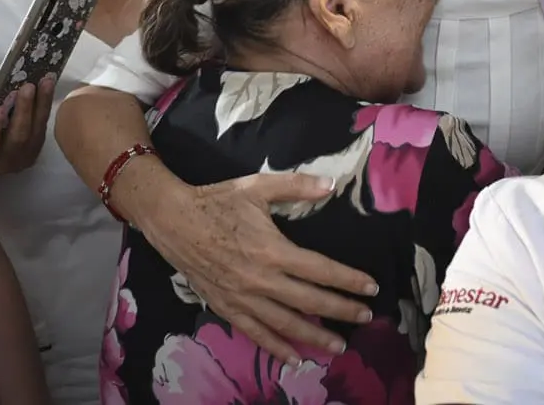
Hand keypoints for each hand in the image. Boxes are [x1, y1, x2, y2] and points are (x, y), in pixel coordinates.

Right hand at [0, 77, 54, 174]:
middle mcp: (7, 162)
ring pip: (36, 130)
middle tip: (27, 87)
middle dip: (23, 111)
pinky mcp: (38, 146)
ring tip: (46, 82)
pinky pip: (43, 125)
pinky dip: (46, 105)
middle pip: (18, 138)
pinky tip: (49, 86)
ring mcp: (26, 155)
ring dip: (42, 104)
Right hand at [149, 173, 377, 362]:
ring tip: (338, 346)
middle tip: (367, 317)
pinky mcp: (226, 307)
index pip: (320, 270)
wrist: (172, 220)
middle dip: (341, 310)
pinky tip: (294, 358)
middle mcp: (260, 280)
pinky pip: (255, 333)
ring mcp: (242, 297)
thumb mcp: (257, 187)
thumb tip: (331, 184)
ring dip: (314, 336)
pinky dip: (276, 347)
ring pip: (285, 324)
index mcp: (272, 250)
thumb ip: (296, 186)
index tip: (371, 288)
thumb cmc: (217, 201)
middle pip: (309, 301)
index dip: (348, 280)